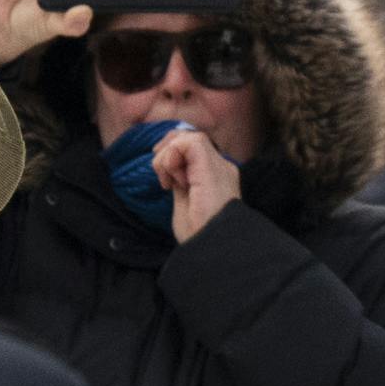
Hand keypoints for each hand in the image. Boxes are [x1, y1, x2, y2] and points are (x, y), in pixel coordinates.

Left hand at [153, 121, 243, 243]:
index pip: (194, 152)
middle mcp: (222, 168)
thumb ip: (180, 184)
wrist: (213, 248)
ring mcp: (219, 165)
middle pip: (190, 140)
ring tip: (168, 182)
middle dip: (167, 152)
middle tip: (162, 177)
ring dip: (168, 157)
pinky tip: (173, 179)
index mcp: (217, 179)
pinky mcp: (211, 165)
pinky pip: (188, 142)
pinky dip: (172, 156)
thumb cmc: (200, 237)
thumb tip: (169, 169)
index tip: (164, 181)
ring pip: (189, 137)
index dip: (172, 156)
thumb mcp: (186, 206)